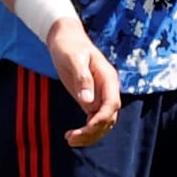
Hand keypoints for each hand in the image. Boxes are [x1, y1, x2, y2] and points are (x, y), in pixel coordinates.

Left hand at [46, 24, 122, 146]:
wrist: (65, 37)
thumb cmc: (68, 45)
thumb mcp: (73, 59)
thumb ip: (82, 79)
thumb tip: (87, 102)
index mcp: (108, 78)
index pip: (112, 104)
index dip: (101, 119)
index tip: (86, 128)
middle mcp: (107, 89)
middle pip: (109, 117)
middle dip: (93, 131)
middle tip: (71, 139)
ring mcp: (100, 95)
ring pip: (103, 122)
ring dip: (90, 135)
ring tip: (70, 139)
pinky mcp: (90, 99)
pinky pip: (93, 120)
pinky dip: (86, 130)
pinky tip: (72, 135)